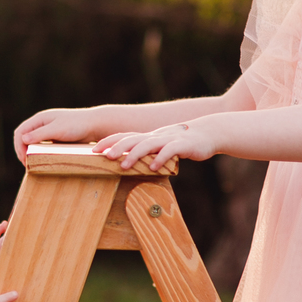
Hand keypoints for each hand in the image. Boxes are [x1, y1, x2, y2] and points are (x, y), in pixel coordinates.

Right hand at [13, 105, 111, 162]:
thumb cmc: (77, 125)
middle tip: (27, 165)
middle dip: (22, 151)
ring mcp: (49, 131)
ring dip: (30, 153)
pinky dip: (39, 153)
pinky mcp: (56, 138)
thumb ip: (40, 134)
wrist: (95, 125)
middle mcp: (42, 124)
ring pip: (33, 143)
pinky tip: (43, 161)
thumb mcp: (57, 130)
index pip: (20, 132)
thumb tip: (23, 139)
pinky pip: (42, 146)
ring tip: (33, 165)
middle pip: (24, 138)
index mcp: (40, 119)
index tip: (24, 160)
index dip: (18, 146)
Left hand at [97, 117, 230, 170]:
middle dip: (116, 147)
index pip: (124, 136)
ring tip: (123, 165)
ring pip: (148, 145)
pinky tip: (154, 168)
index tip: (93, 149)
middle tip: (103, 157)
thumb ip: (147, 152)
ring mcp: (169, 139)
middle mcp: (155, 136)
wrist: (209, 133)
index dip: (109, 141)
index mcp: (148, 136)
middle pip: (132, 139)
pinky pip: (170, 151)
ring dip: (134, 155)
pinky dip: (161, 158)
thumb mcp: (161, 146)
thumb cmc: (182, 143)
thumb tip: (127, 163)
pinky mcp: (183, 145)